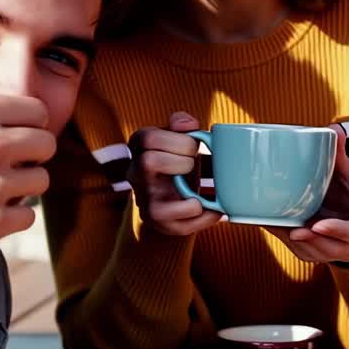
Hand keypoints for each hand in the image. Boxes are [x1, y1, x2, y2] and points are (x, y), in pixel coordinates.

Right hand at [0, 89, 56, 272]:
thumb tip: (20, 111)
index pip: (38, 111)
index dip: (29, 127)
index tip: (16, 140)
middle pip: (47, 144)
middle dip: (32, 157)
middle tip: (8, 168)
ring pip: (42, 181)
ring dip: (23, 189)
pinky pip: (28, 216)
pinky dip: (12, 219)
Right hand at [128, 111, 223, 236]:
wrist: (173, 194)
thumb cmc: (178, 161)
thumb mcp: (179, 139)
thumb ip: (183, 126)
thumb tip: (188, 124)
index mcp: (140, 147)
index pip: (147, 137)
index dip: (177, 140)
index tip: (194, 145)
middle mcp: (135, 173)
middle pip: (148, 162)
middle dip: (182, 163)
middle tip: (195, 164)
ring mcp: (144, 199)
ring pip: (154, 206)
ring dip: (186, 199)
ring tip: (200, 195)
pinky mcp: (155, 219)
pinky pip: (174, 225)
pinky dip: (200, 218)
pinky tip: (212, 210)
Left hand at [268, 127, 348, 263]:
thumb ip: (340, 155)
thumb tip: (333, 128)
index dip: (338, 230)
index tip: (318, 225)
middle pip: (336, 248)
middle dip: (314, 242)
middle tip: (294, 231)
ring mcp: (339, 253)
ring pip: (319, 254)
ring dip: (300, 244)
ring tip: (280, 228)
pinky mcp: (322, 257)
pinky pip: (306, 255)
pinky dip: (290, 243)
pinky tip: (274, 229)